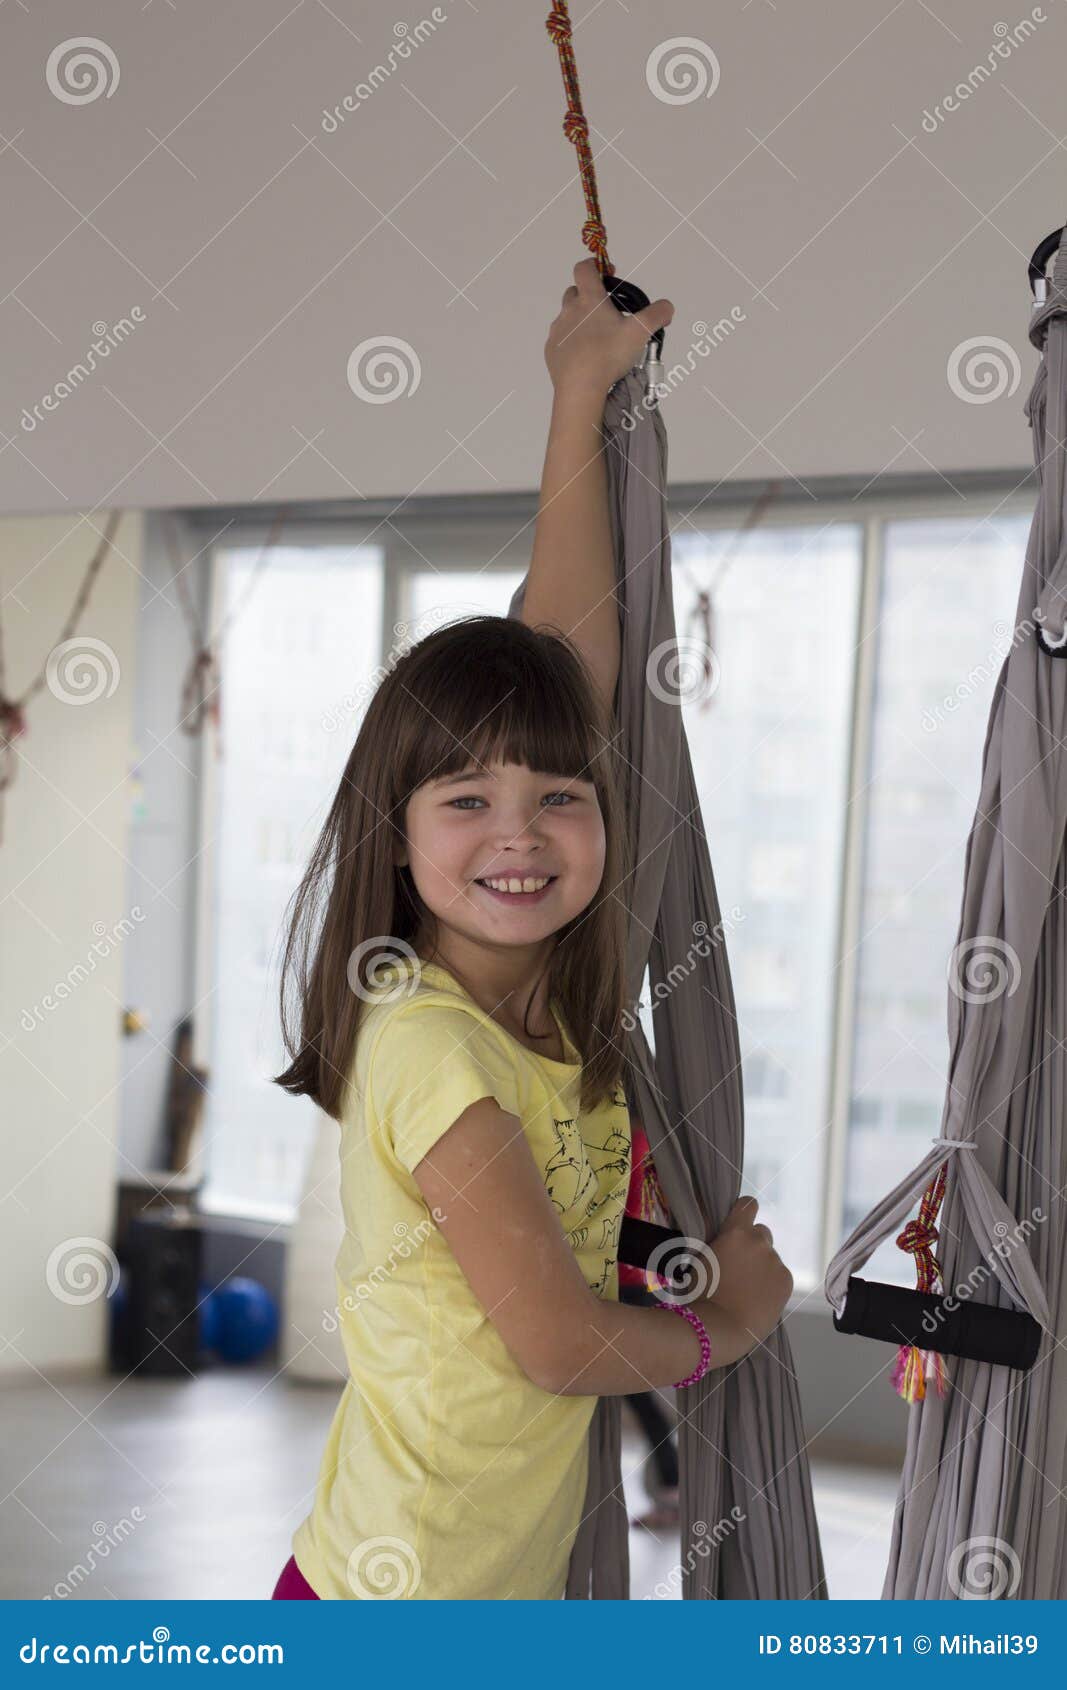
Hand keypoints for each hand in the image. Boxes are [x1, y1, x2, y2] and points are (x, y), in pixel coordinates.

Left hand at [544, 256, 673, 401]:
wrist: (580, 388)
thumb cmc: (608, 354)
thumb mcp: (640, 332)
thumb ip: (657, 315)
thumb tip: (667, 307)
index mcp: (589, 300)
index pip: (584, 268)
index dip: (595, 265)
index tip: (609, 274)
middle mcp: (569, 311)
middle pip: (575, 292)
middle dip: (589, 296)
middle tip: (607, 314)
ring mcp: (557, 331)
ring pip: (568, 317)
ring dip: (580, 320)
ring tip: (598, 339)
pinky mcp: (551, 350)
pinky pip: (561, 339)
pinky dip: (572, 342)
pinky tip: (585, 357)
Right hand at [693, 1196, 793, 1361]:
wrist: (718, 1328)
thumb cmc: (700, 1295)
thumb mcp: (701, 1260)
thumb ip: (719, 1245)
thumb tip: (725, 1245)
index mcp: (735, 1232)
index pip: (748, 1204)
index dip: (744, 1213)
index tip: (739, 1225)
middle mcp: (759, 1242)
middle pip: (762, 1233)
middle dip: (753, 1245)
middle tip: (740, 1268)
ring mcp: (775, 1261)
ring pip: (770, 1258)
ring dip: (762, 1267)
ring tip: (748, 1290)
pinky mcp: (786, 1281)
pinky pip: (779, 1276)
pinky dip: (771, 1284)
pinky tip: (758, 1300)